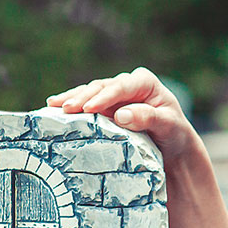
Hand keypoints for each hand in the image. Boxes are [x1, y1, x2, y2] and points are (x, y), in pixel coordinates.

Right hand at [47, 67, 193, 161]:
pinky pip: (86, 103)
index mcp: (144, 82)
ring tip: (53, 105)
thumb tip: (122, 115)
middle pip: (101, 87)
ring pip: (90, 93)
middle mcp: (127, 84)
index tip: (89, 108)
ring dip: (72, 99)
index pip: (121, 87)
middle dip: (82, 97)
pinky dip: (72, 105)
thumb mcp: (169, 125)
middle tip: (65, 109)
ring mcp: (114, 95)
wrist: (172, 145)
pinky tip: (54, 107)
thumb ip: (148, 118)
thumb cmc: (174, 133)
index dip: (104, 97)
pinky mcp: (105, 107)